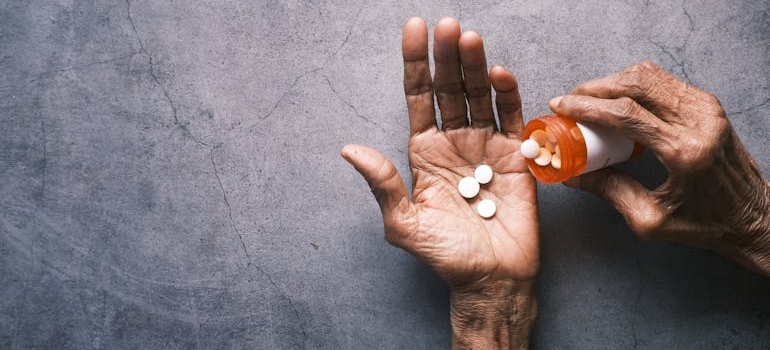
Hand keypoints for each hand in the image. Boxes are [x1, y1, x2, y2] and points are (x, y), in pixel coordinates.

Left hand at [342, 17, 537, 347]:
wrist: (490, 277)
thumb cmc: (445, 254)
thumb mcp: (404, 223)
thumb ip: (382, 183)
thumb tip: (348, 149)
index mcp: (424, 151)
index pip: (418, 97)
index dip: (416, 63)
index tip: (414, 29)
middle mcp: (453, 141)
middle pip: (449, 88)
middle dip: (446, 56)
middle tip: (447, 25)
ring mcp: (486, 145)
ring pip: (479, 95)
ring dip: (475, 66)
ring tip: (469, 38)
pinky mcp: (516, 155)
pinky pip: (511, 116)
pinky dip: (508, 94)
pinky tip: (499, 73)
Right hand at [550, 62, 769, 274]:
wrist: (752, 217)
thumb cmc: (706, 223)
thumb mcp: (650, 220)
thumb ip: (610, 191)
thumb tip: (573, 175)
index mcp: (684, 151)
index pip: (626, 114)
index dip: (587, 105)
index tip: (561, 105)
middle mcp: (699, 122)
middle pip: (635, 84)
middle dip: (595, 88)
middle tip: (570, 99)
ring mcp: (707, 109)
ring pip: (649, 76)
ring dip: (613, 81)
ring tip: (589, 98)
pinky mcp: (708, 105)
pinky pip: (663, 82)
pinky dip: (633, 84)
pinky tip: (617, 100)